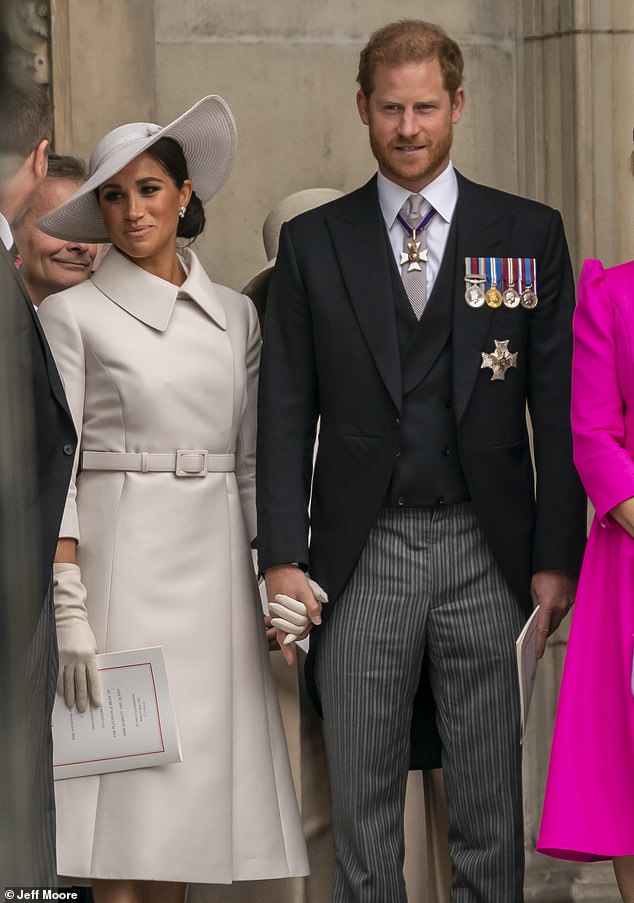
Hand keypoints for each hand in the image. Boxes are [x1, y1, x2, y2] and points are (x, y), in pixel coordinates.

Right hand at [53, 562, 101, 711]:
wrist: (69, 618)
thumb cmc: (83, 632)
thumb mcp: (93, 645)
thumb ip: (92, 660)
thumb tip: (91, 677)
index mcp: (89, 655)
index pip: (93, 678)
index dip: (94, 693)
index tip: (96, 704)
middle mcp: (77, 658)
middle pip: (80, 683)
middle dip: (81, 698)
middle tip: (82, 710)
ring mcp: (65, 658)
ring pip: (67, 682)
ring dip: (69, 695)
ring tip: (71, 706)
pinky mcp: (56, 657)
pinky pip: (57, 674)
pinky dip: (59, 685)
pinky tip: (60, 694)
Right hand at [264, 565, 327, 664]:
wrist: (279, 565)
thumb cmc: (289, 576)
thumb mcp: (305, 590)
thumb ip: (311, 606)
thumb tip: (317, 620)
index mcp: (283, 612)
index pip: (286, 634)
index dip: (288, 649)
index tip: (290, 660)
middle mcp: (278, 613)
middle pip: (289, 631)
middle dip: (299, 633)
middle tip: (311, 627)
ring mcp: (277, 611)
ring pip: (287, 626)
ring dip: (296, 627)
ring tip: (306, 624)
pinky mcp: (278, 607)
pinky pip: (285, 619)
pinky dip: (292, 621)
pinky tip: (298, 620)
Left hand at [530, 569, 577, 658]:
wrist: (560, 560)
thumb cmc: (544, 573)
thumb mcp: (534, 588)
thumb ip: (535, 603)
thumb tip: (536, 615)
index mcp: (548, 605)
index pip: (543, 629)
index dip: (540, 643)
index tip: (538, 654)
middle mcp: (561, 606)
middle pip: (552, 626)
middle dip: (545, 633)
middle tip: (538, 640)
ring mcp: (569, 603)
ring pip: (559, 618)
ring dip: (552, 621)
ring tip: (544, 626)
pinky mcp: (574, 598)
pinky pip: (565, 608)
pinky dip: (558, 611)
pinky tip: (553, 609)